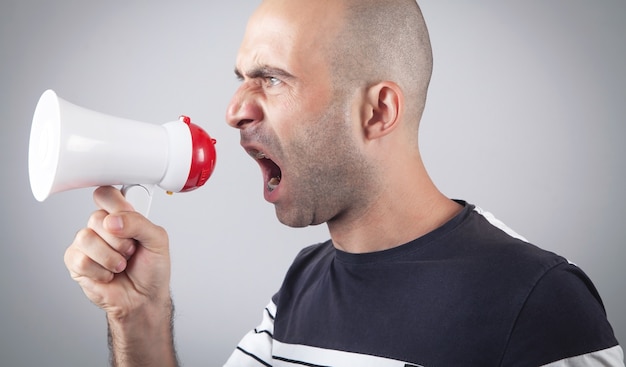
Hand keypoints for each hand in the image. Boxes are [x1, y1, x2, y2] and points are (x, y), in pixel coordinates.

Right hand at [64, 186, 170, 318]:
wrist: (143, 298)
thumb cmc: (152, 269)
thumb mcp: (158, 241)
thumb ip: (140, 223)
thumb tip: (113, 220)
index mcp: (122, 216)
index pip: (106, 194)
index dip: (114, 204)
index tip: (126, 217)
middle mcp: (102, 227)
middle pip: (96, 217)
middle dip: (120, 240)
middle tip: (130, 251)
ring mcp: (87, 244)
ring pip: (86, 238)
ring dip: (110, 257)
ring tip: (121, 265)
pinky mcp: (76, 263)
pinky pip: (79, 259)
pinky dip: (100, 271)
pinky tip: (108, 275)